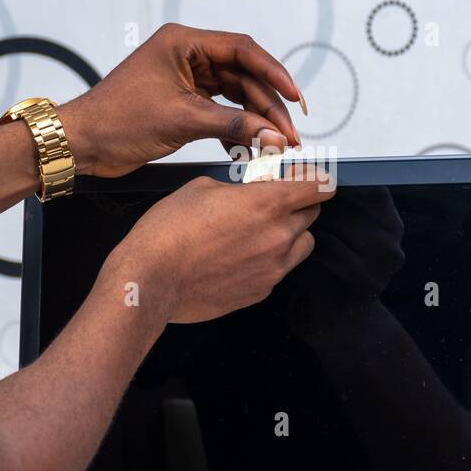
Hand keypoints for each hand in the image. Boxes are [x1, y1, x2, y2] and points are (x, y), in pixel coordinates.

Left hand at [60, 23, 305, 177]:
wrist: (83, 143)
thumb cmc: (117, 120)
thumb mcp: (181, 120)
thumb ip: (232, 126)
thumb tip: (273, 135)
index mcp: (183, 43)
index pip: (242, 50)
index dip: (274, 73)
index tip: (295, 96)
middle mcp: (187, 56)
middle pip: (243, 76)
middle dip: (267, 106)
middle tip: (289, 134)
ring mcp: (185, 79)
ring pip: (235, 96)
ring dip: (255, 120)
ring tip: (276, 144)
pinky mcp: (182, 103)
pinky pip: (220, 112)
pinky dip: (235, 130)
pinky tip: (249, 148)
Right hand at [106, 168, 335, 322]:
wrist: (150, 280)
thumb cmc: (168, 232)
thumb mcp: (202, 187)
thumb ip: (239, 188)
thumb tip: (248, 192)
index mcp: (267, 203)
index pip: (320, 187)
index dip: (315, 179)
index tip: (307, 178)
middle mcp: (278, 237)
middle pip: (312, 214)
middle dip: (297, 204)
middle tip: (271, 202)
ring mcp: (272, 269)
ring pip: (302, 245)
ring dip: (290, 234)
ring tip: (259, 232)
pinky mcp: (260, 292)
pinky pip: (278, 271)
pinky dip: (268, 261)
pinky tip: (239, 257)